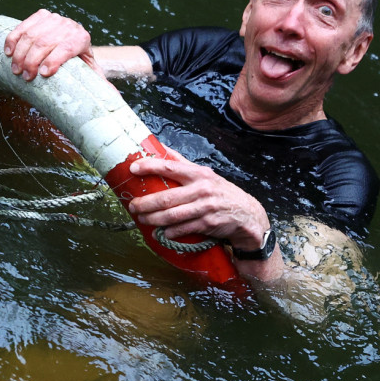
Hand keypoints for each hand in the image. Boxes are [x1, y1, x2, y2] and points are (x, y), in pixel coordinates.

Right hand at [3, 9, 99, 80]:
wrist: (73, 42)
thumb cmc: (80, 63)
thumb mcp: (91, 73)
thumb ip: (101, 85)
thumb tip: (115, 98)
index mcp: (82, 38)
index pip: (67, 47)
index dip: (54, 60)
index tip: (43, 75)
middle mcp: (69, 25)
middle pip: (46, 41)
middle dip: (33, 60)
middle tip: (25, 77)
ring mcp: (54, 18)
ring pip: (32, 34)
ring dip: (20, 53)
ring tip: (16, 70)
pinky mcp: (41, 15)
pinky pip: (23, 26)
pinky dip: (13, 39)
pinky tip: (8, 53)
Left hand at [128, 153, 267, 247]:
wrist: (247, 214)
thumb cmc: (220, 193)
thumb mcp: (205, 175)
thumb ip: (183, 164)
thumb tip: (162, 148)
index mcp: (198, 174)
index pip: (169, 167)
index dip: (149, 167)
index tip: (133, 168)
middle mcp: (201, 189)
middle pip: (166, 197)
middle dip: (145, 203)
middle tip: (132, 205)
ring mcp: (205, 207)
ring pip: (172, 215)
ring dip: (153, 219)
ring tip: (142, 219)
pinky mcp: (207, 224)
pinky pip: (183, 229)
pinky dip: (170, 232)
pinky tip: (161, 232)